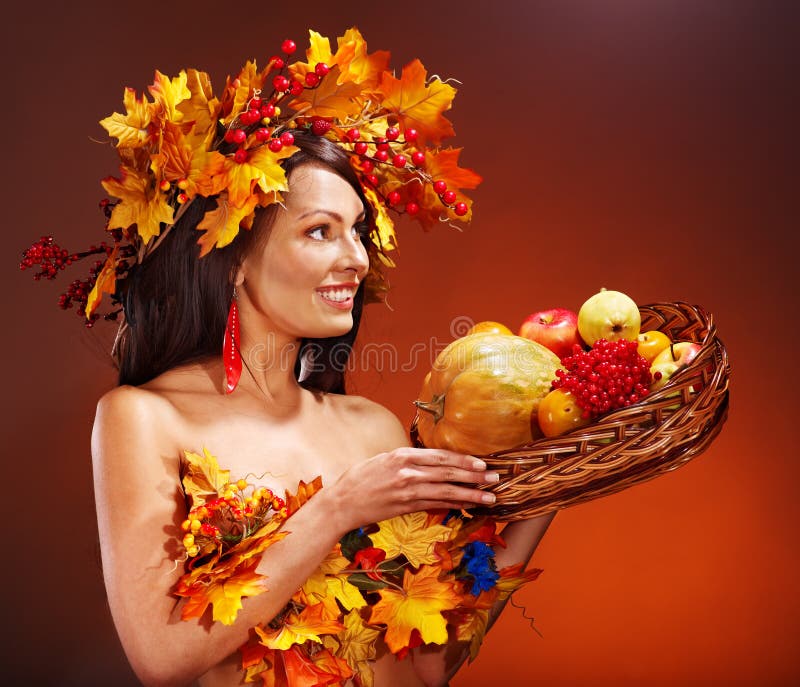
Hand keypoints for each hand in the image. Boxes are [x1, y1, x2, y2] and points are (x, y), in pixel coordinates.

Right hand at [327, 447, 498, 532]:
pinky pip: (435, 505)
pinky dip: (453, 504)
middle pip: (448, 473)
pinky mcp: (406, 507)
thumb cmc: (360, 478)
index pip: (440, 456)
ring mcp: (407, 491)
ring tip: (490, 497)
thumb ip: (407, 460)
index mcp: (402, 455)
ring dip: (470, 494)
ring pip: (446, 491)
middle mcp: (407, 472)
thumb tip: (431, 461)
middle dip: (474, 475)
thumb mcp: (383, 459)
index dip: (463, 460)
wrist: (341, 503)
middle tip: (495, 478)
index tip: (481, 463)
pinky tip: (467, 505)